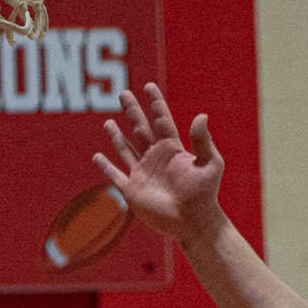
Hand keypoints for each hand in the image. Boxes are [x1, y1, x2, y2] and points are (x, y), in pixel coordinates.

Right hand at [94, 84, 226, 239]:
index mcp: (173, 150)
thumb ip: (203, 141)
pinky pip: (115, 175)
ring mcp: (143, 173)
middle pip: (140, 129)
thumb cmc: (204, 194)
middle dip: (132, 111)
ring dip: (116, 136)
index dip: (156, 104)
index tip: (149, 86)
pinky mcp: (132, 189)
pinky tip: (97, 157)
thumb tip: (202, 115)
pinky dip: (106, 166)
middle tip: (123, 93)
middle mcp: (156, 158)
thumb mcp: (209, 164)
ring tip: (108, 122)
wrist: (193, 221)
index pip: (162, 121)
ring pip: (126, 149)